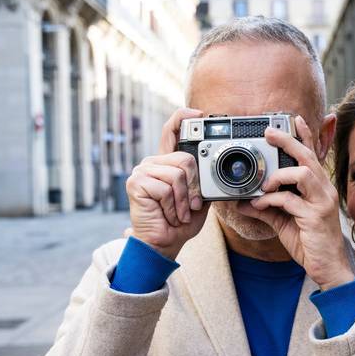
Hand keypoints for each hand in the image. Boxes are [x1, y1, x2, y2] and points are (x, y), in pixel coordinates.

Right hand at [126, 108, 210, 259]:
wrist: (164, 243)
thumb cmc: (180, 222)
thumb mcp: (199, 199)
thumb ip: (203, 181)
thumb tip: (218, 170)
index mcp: (167, 163)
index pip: (171, 131)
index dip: (182, 118)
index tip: (198, 112)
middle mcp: (152, 162)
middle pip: (185, 159)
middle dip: (195, 186)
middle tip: (191, 205)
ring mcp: (142, 171)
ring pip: (178, 175)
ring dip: (184, 200)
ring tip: (178, 213)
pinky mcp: (136, 183)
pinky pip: (166, 188)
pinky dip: (173, 206)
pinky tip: (168, 214)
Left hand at [235, 116, 354, 289]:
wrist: (327, 267)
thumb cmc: (310, 242)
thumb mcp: (283, 222)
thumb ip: (265, 209)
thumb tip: (242, 202)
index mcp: (318, 188)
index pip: (312, 155)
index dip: (304, 135)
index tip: (292, 120)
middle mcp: (323, 191)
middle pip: (307, 157)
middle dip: (288, 141)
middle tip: (269, 133)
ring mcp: (321, 202)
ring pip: (302, 173)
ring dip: (278, 175)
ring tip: (263, 185)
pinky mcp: (315, 216)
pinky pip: (290, 200)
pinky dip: (270, 200)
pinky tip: (258, 204)